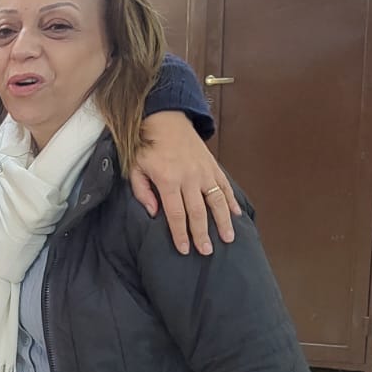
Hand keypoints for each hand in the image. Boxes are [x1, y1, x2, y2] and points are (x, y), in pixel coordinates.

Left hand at [130, 111, 240, 255]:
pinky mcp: (213, 165)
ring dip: (223, 222)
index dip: (180, 234)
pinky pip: (225, 186)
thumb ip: (142, 192)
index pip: (176, 214)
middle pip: (198, 212)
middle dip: (202, 234)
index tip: (184, 250)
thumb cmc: (147, 146)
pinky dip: (231, 201)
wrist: (165, 118)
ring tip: (228, 238)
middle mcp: (189, 178)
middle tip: (207, 252)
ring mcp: (204, 171)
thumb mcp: (134, 168)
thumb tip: (154, 214)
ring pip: (217, 201)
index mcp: (168, 180)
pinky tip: (236, 215)